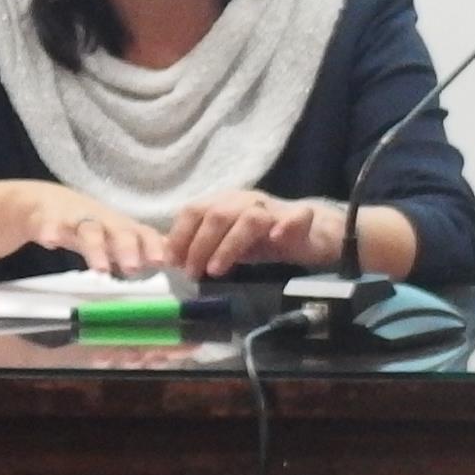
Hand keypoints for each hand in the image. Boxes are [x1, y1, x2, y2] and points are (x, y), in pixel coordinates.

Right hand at [14, 184, 170, 277]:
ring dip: (95, 249)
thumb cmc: (94, 225)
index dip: (154, 247)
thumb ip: (147, 248)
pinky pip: (49, 225)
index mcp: (124, 229)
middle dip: (128, 249)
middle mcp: (105, 222)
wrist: (50, 203)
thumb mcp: (121, 236)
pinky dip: (50, 232)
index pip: (145, 234)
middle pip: (120, 232)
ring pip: (89, 231)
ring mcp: (78, 220)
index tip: (161, 263)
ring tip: (99, 269)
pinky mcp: (50, 219)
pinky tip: (50, 242)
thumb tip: (181, 260)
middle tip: (134, 268)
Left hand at [167, 188, 343, 279]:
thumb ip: (198, 246)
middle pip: (218, 214)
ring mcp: (274, 209)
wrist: (310, 233)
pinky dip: (285, 226)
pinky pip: (295, 217)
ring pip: (250, 218)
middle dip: (200, 245)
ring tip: (217, 271)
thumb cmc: (261, 239)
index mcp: (224, 202)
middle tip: (192, 274)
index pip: (194, 210)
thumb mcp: (224, 242)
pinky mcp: (301, 219)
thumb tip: (164, 258)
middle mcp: (246, 200)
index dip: (179, 236)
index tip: (171, 263)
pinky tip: (275, 238)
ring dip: (230, 244)